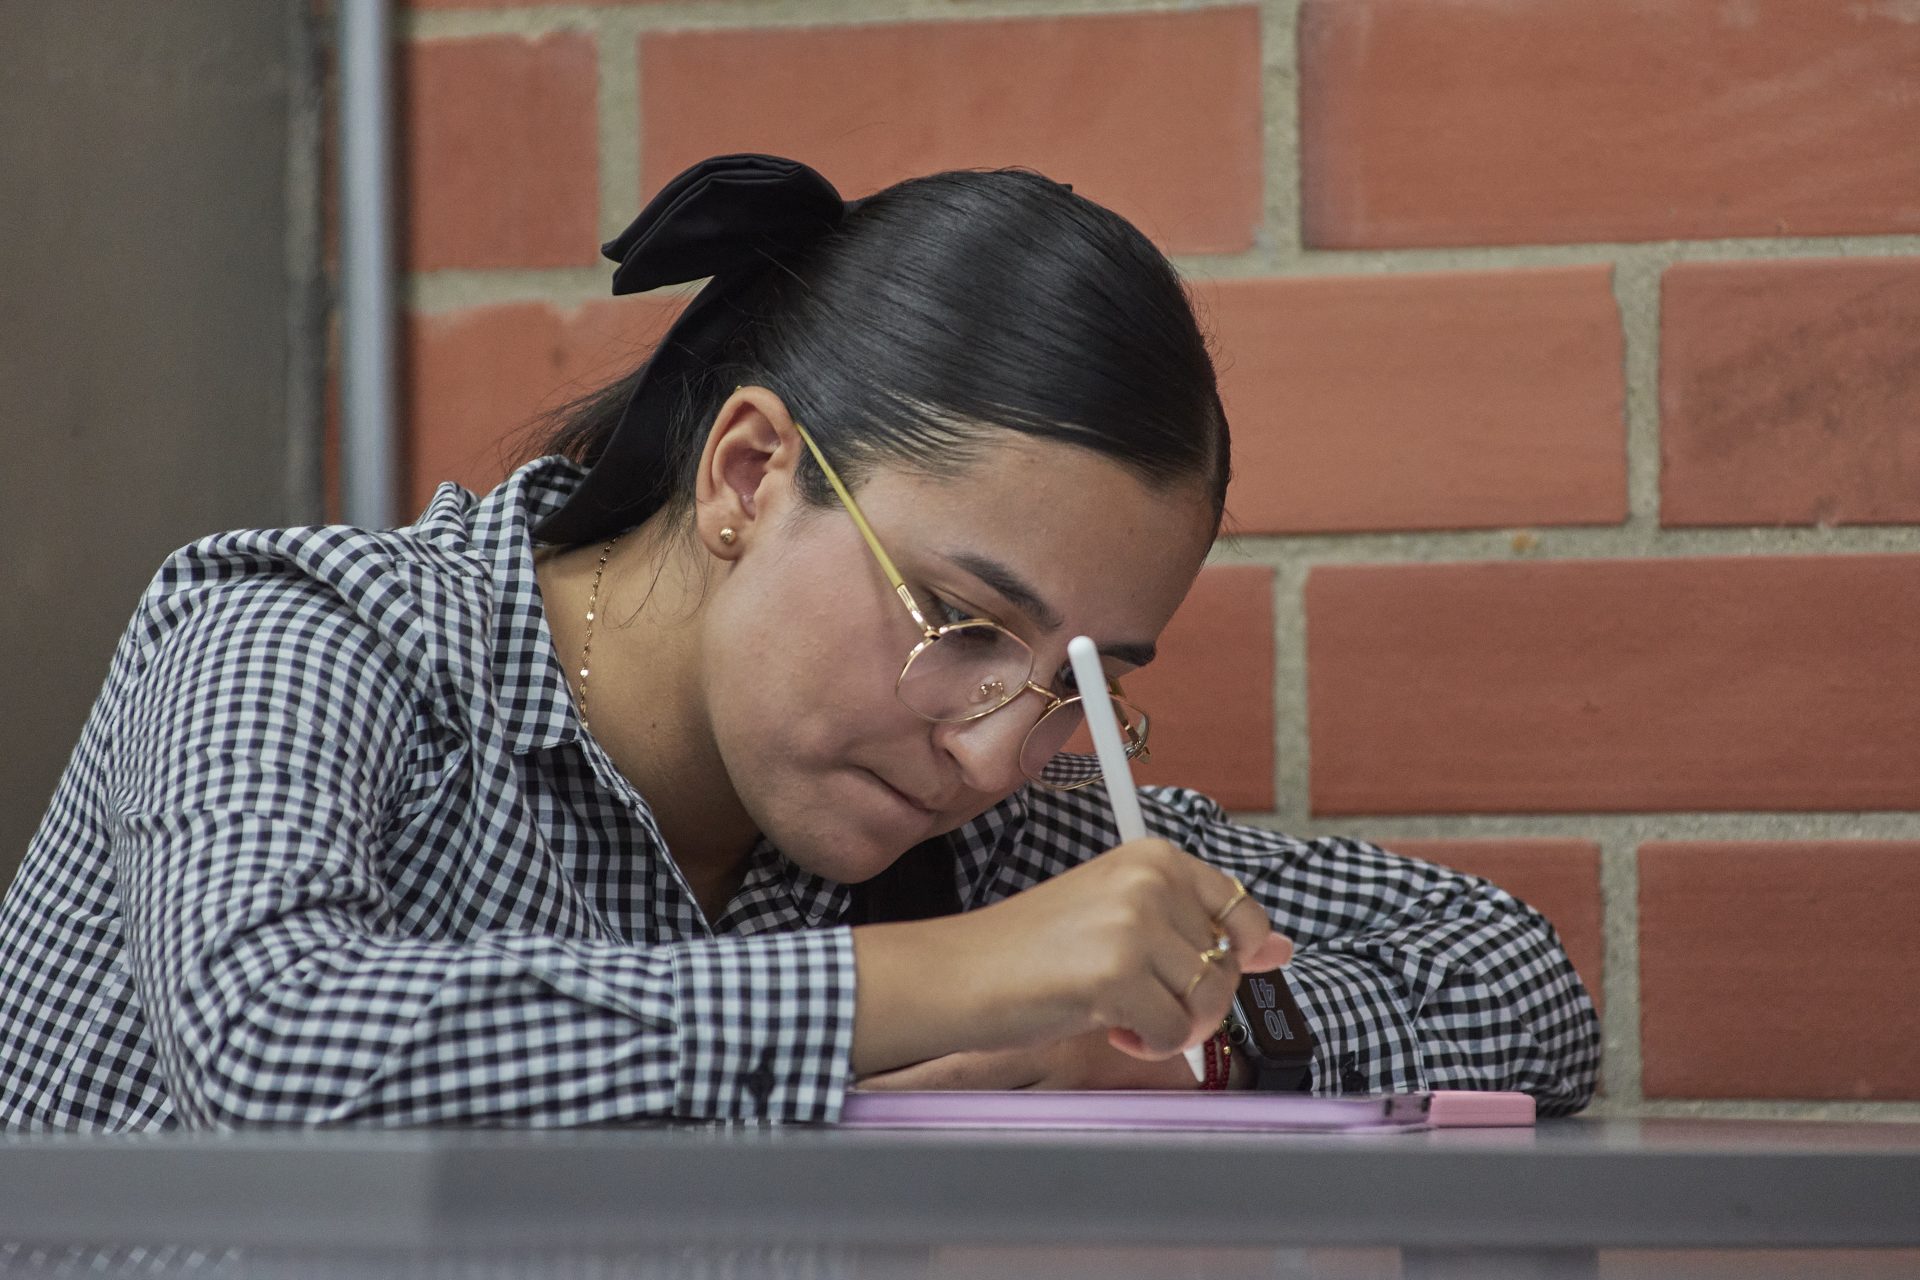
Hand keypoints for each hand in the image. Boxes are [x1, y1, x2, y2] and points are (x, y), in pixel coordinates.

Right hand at [851, 837, 1292, 1078]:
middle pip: (1227, 965)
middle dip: (1190, 998)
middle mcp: (1150, 880)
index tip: (1215, 970)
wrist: (957, 973)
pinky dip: (1146, 1044)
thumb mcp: (1117, 917)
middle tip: (1133, 995)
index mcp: (1152, 856)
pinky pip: (1174, 1034)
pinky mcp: (1118, 974)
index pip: (1242, 907)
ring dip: (1169, 1023)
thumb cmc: (1028, 951)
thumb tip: (1280, 949)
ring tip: (1116, 1008)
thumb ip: (1194, 927)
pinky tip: (1105, 1023)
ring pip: (1208, 1002)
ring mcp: (1135, 924)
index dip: (1240, 952)